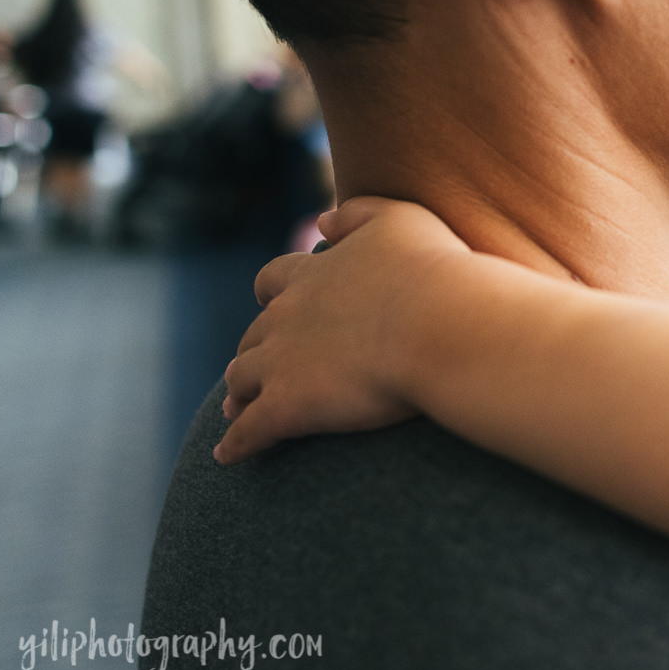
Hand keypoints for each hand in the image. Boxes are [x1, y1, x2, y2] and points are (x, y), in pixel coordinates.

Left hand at [214, 197, 472, 463]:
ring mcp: (280, 363)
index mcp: (311, 275)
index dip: (272, 293)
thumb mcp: (400, 218)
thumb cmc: (432, 271)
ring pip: (242, 380)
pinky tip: (228, 456)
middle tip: (254, 366)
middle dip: (253, 349)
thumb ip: (358, 213)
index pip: (274, 280)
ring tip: (234, 410)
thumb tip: (322, 220)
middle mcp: (285, 316)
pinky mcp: (287, 407)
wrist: (440, 326)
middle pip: (254, 334)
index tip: (271, 300)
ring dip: (238, 394)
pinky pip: (250, 431)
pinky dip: (235, 444)